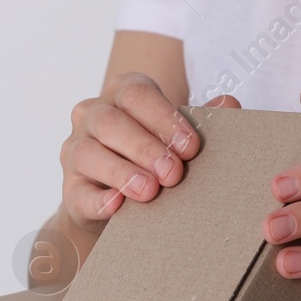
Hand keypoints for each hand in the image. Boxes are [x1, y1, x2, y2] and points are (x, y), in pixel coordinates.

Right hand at [60, 72, 238, 230]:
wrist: (123, 203)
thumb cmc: (155, 158)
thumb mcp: (178, 136)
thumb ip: (203, 119)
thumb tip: (230, 102)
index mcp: (121, 95)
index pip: (136, 94)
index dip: (163, 118)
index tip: (190, 146)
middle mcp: (92, 116)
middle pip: (111, 122)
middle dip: (145, 147)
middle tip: (174, 173)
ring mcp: (75, 152)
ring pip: (89, 154)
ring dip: (122, 172)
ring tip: (149, 191)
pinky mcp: (70, 190)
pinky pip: (79, 193)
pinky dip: (98, 200)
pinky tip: (117, 205)